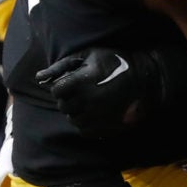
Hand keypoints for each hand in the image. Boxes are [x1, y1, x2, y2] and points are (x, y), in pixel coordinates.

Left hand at [37, 46, 170, 135]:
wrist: (147, 81)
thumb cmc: (115, 63)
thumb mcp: (89, 56)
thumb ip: (61, 66)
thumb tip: (38, 77)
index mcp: (81, 82)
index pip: (56, 90)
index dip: (63, 85)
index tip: (73, 81)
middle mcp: (86, 102)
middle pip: (63, 105)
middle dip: (69, 98)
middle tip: (83, 91)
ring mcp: (96, 117)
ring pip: (73, 119)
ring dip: (77, 111)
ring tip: (90, 101)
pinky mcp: (105, 129)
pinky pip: (85, 130)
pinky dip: (87, 122)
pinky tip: (96, 112)